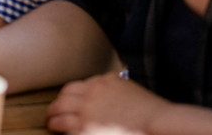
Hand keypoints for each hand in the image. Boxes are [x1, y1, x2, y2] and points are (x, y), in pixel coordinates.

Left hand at [47, 73, 166, 134]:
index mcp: (103, 82)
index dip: (68, 96)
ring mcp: (88, 110)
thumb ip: (114, 88)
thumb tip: (106, 92)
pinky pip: (67, 128)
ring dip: (54, 119)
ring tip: (51, 124)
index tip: (65, 102)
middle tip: (52, 113)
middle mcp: (92, 93)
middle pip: (64, 98)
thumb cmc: (151, 111)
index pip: (76, 87)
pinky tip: (60, 133)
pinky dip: (62, 131)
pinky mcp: (87, 127)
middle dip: (56, 106)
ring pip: (60, 113)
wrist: (160, 122)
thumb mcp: (130, 89)